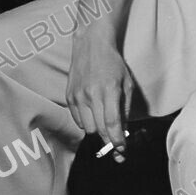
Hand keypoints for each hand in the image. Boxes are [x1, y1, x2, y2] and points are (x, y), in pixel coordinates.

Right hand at [67, 29, 132, 161]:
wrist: (91, 44)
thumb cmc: (113, 63)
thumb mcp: (127, 82)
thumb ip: (125, 107)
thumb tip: (122, 130)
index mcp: (109, 90)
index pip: (112, 124)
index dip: (117, 141)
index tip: (122, 150)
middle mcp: (92, 94)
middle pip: (99, 130)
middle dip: (109, 139)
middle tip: (116, 143)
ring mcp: (78, 95)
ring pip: (88, 128)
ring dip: (98, 130)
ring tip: (104, 121)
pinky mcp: (69, 96)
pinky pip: (77, 120)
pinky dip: (86, 122)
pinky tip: (93, 113)